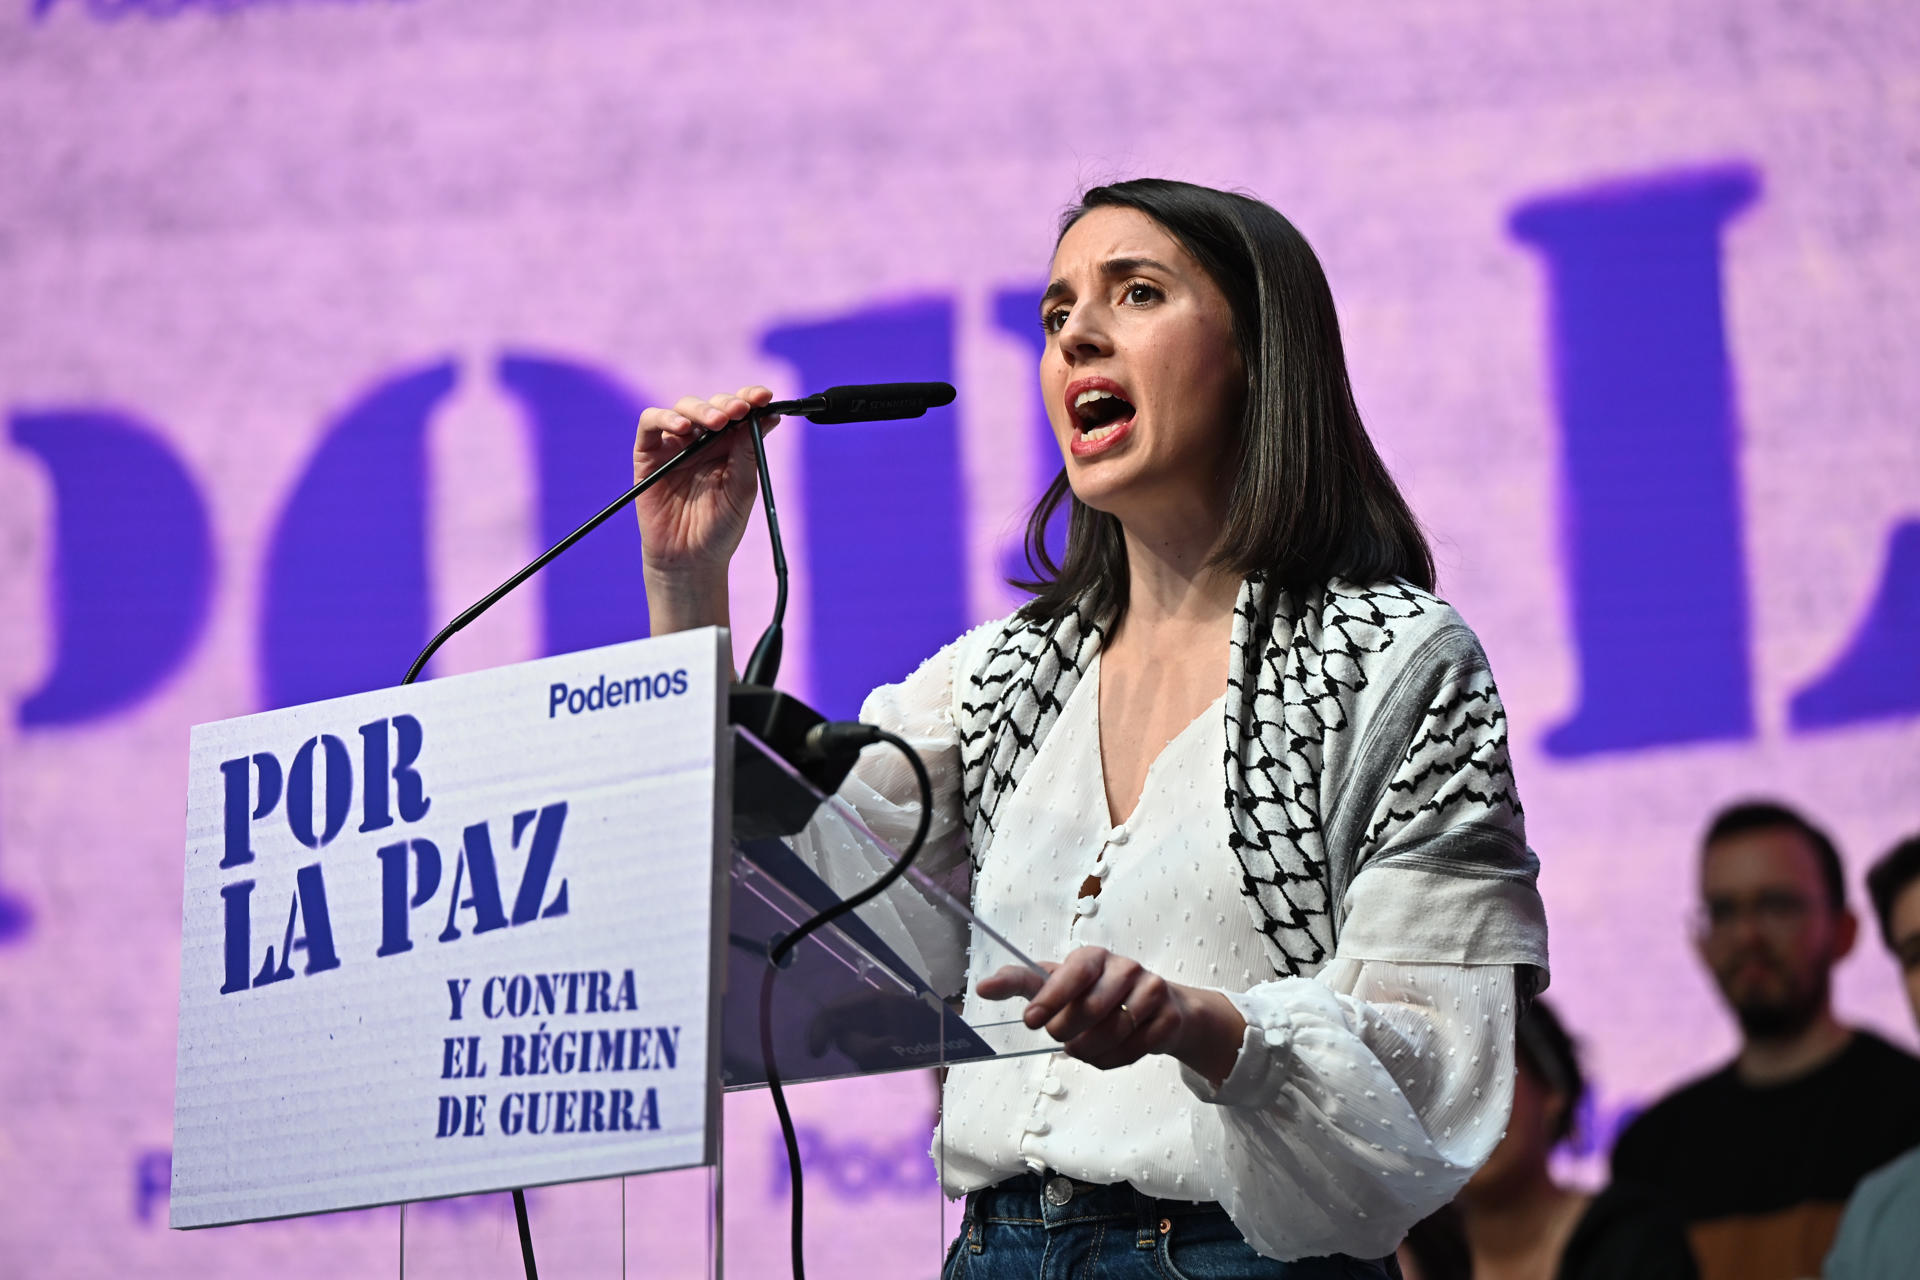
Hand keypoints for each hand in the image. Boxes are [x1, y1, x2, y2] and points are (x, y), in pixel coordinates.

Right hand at [632, 386, 780, 630]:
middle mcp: (702, 441)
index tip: (764, 398)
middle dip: (728, 403)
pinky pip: (650, 424)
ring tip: (717, 421)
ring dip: (702, 408)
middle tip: (740, 411)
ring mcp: (674, 445)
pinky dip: (665, 418)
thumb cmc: (721, 528)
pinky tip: (683, 428)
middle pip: (714, 405)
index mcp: (730, 446)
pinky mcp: (648, 454)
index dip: (751, 399)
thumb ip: (747, 454)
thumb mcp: (742, 490)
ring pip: (684, 408)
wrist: (691, 559)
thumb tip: (764, 418)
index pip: (741, 412)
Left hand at [976, 946, 1246, 1081]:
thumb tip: (982, 987)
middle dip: (1069, 1032)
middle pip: (1092, 1007)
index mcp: (1093, 956)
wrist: (1157, 1008)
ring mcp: (1151, 990)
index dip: (1051, 996)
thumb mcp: (1058, 985)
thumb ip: (1022, 983)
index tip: (1030, 1021)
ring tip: (1081, 1048)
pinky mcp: (1169, 1016)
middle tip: (1060, 1038)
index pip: (1073, 971)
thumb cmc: (1096, 993)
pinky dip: (1116, 1058)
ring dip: (1091, 1050)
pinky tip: (1108, 1052)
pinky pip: (1138, 1047)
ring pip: (1115, 1031)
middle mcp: (1125, 967)